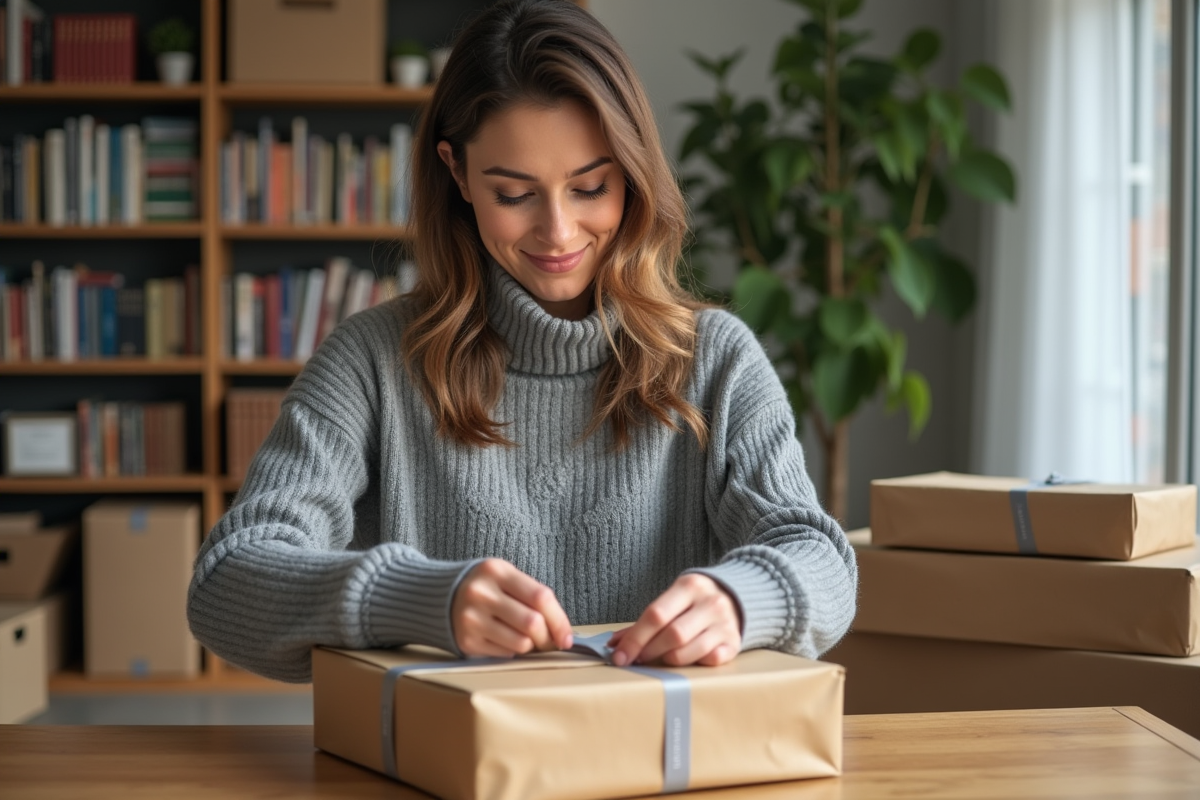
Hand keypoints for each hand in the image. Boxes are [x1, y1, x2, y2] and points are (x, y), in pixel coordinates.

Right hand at [451, 558, 573, 657]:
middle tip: (550, 643)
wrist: (435, 595)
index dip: (560, 620)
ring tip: (525, 640)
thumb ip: (531, 595)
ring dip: (530, 646)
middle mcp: (481, 593)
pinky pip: (504, 654)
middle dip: (548, 638)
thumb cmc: (483, 587)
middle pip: (532, 623)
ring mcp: (471, 618)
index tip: (567, 637)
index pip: (540, 597)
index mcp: (496, 571)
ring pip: (520, 643)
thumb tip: (562, 631)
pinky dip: (512, 651)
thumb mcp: (504, 577)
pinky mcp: (466, 641)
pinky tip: (504, 640)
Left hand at [608, 573, 741, 667]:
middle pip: (673, 634)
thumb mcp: (673, 600)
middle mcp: (710, 603)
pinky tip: (687, 661)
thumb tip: (615, 643)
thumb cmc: (695, 602)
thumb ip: (646, 621)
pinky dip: (695, 663)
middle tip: (637, 660)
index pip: (656, 615)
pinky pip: (711, 660)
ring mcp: (725, 623)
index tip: (620, 655)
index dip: (635, 638)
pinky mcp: (735, 642)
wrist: (737, 596)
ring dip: (668, 660)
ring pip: (690, 650)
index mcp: (690, 586)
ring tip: (659, 660)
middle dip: (649, 651)